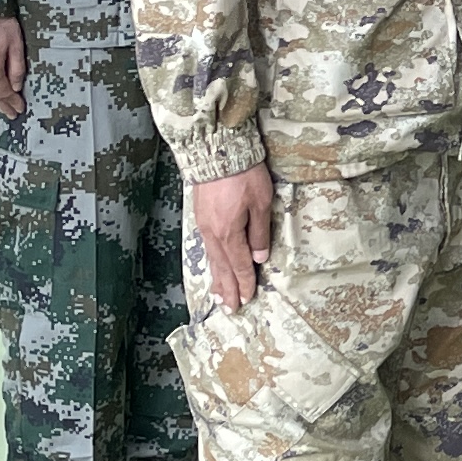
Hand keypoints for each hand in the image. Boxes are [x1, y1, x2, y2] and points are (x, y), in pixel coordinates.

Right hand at [195, 165, 277, 308]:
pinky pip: (206, 248)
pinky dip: (211, 262)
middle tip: (231, 310)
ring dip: (217, 279)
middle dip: (228, 289)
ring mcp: (204, 225)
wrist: (216, 150)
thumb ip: (259, 232)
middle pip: (222, 267)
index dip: (245, 283)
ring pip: (212, 259)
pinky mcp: (201, 217)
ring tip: (220, 296)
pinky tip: (213, 266)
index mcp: (229, 232)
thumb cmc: (243, 174)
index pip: (240, 264)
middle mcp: (213, 233)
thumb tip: (259, 258)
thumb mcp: (261, 202)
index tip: (247, 299)